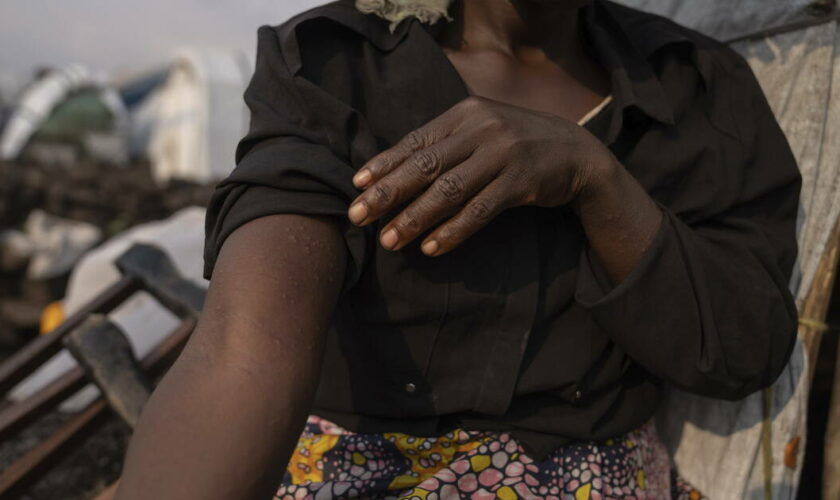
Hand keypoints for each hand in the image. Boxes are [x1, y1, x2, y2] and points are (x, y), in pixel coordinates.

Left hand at [347, 95, 616, 255]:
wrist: (578, 153)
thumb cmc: (517, 146)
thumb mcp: (482, 133)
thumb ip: (446, 145)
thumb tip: (395, 171)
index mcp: (465, 114)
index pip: (415, 140)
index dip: (384, 163)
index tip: (356, 185)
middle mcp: (482, 129)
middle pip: (425, 165)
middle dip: (388, 193)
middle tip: (358, 216)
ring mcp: (503, 154)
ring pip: (449, 190)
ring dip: (415, 218)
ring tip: (390, 240)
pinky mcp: (522, 182)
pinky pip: (480, 210)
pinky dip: (454, 231)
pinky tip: (432, 247)